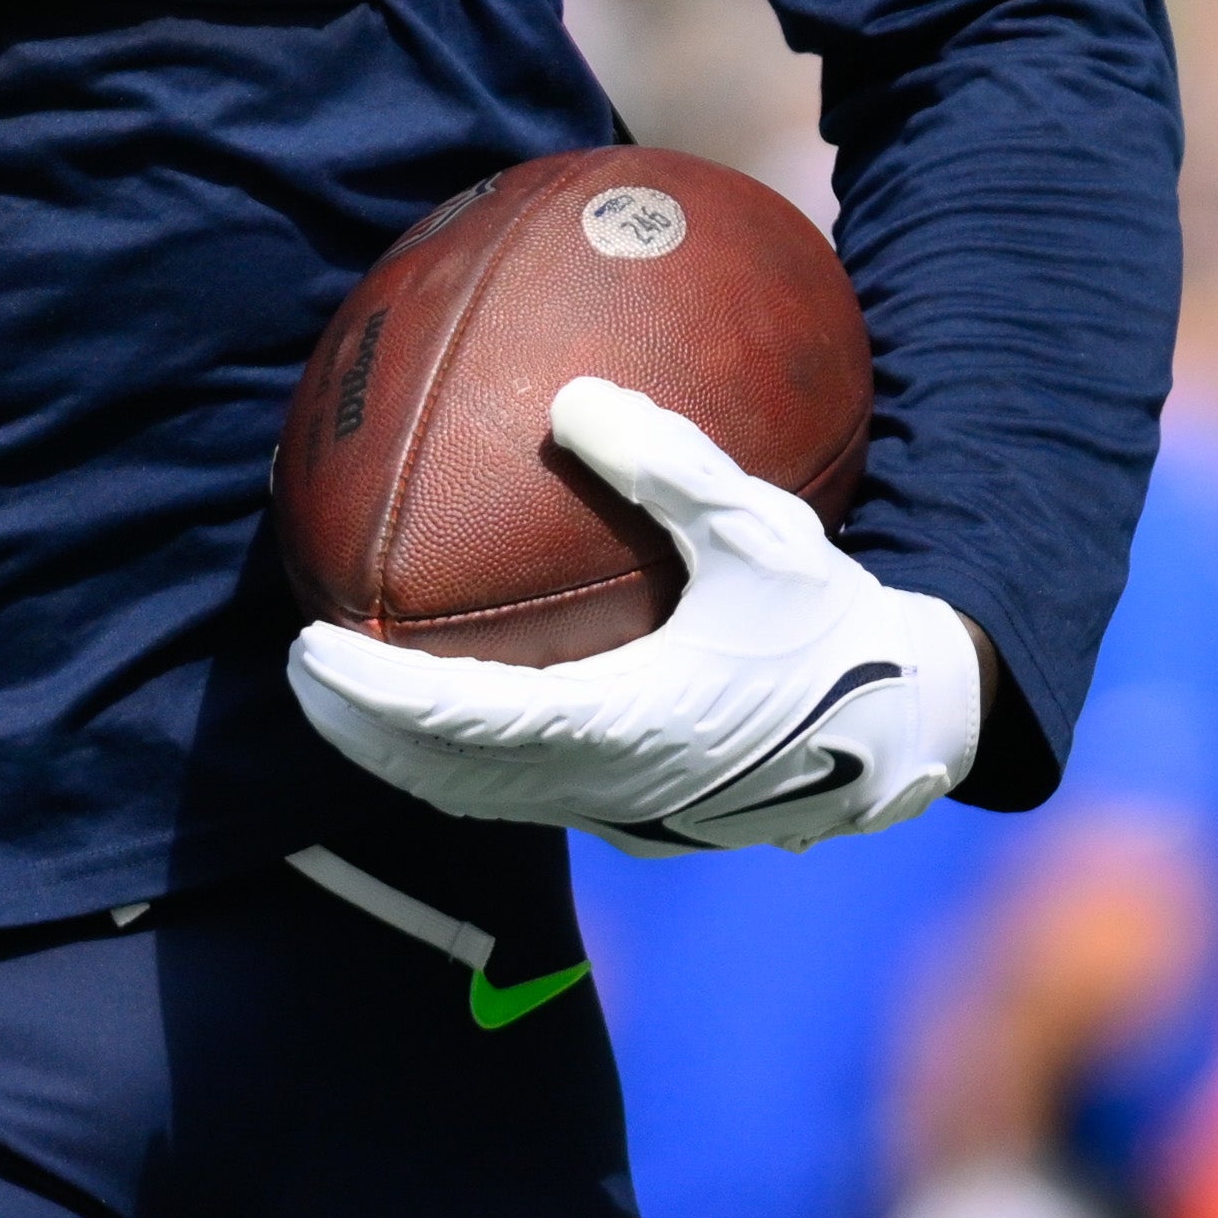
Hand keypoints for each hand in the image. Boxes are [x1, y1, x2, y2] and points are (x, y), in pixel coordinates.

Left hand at [287, 377, 981, 853]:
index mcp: (638, 725)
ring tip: (344, 699)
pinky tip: (444, 718)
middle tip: (300, 669)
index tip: (311, 652)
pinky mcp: (651, 824)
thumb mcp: (763, 527)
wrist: (917, 724)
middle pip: (455, 777)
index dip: (381, 697)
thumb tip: (573, 394)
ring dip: (407, 756)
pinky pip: (532, 801)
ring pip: (488, 801)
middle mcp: (622, 790)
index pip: (472, 722)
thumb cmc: (836, 617)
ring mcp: (635, 818)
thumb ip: (669, 463)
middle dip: (364, 732)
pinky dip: (467, 766)